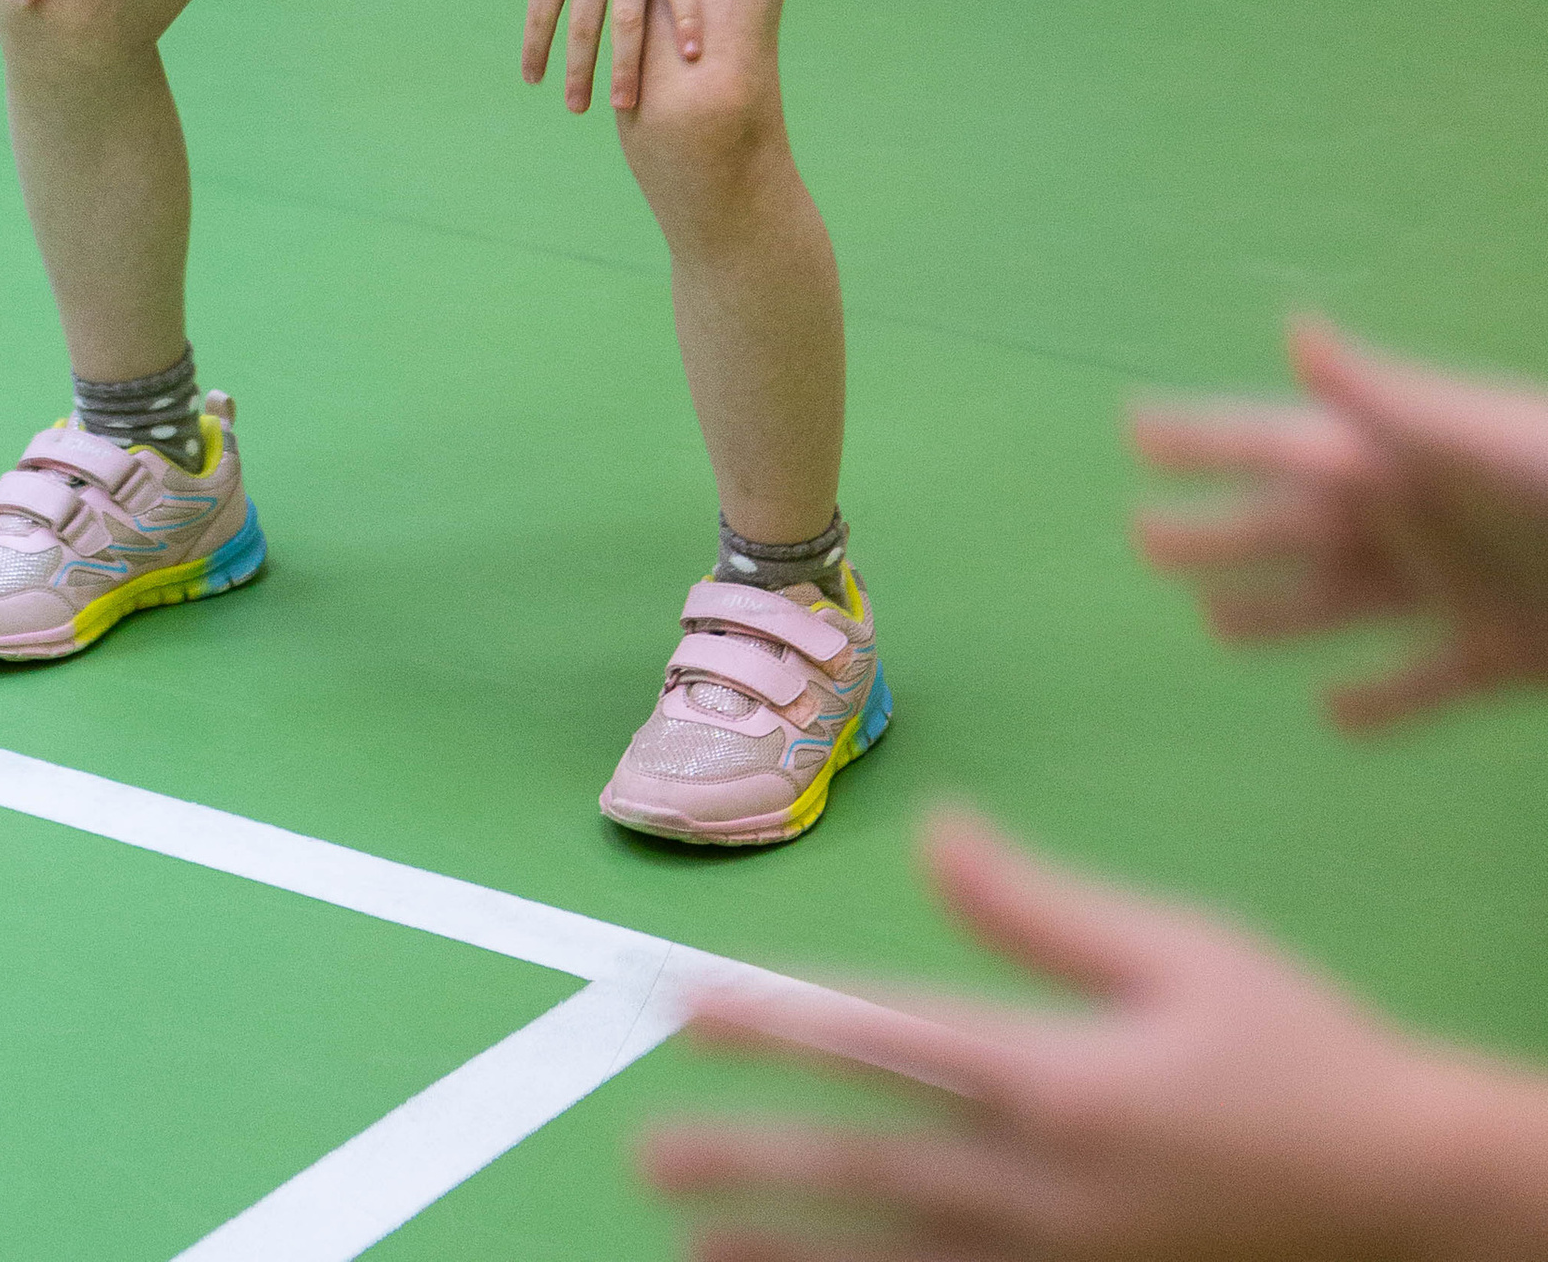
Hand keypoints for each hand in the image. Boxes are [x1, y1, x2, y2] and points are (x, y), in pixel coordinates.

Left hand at [496, 0, 696, 113]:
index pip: (541, 11)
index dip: (536, 48)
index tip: (534, 79)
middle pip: (584, 26)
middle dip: (578, 72)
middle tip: (576, 108)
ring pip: (629, 20)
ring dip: (625, 66)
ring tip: (623, 105)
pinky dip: (687, 23)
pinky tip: (692, 58)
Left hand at [642, 807, 1547, 1259]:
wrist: (1406, 1189)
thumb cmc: (1297, 1050)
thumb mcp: (1181, 951)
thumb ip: (1041, 909)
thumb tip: (939, 835)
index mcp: (1063, 1082)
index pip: (886, 1042)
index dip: (777, 1023)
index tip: (686, 1008)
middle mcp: (1047, 1188)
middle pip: (868, 1169)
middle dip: (751, 1157)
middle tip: (648, 1146)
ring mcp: (1064, 1261)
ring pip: (897, 1257)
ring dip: (790, 1248)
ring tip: (694, 1239)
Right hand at [1131, 319, 1547, 729]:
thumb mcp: (1478, 437)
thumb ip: (1386, 396)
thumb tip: (1296, 329)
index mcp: (1392, 461)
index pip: (1274, 443)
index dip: (1204, 438)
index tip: (1133, 427)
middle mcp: (1412, 519)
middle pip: (1292, 527)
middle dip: (1218, 530)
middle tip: (1141, 537)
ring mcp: (1456, 588)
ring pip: (1343, 604)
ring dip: (1281, 612)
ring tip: (1215, 621)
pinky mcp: (1504, 656)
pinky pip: (1424, 682)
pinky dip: (1379, 701)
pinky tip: (1334, 716)